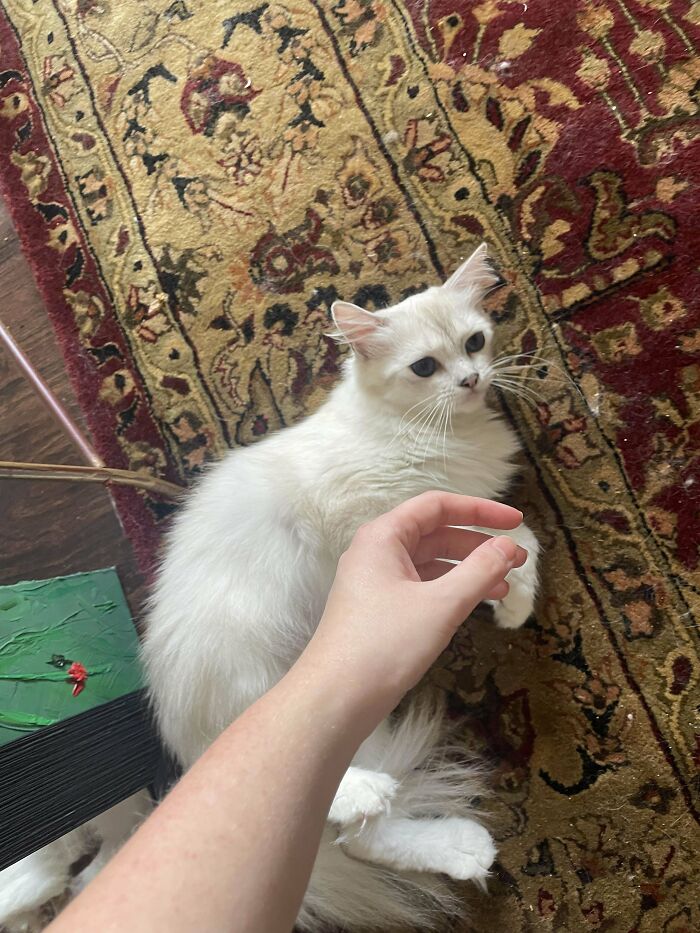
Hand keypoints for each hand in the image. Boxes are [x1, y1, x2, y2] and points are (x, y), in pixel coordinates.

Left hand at [300, 491, 526, 728]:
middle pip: (435, 534)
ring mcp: (375, 581)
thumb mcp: (441, 605)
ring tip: (505, 587)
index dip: (480, 510)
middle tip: (518, 560)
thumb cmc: (385, 645)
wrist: (336, 698)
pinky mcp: (379, 609)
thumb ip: (480, 571)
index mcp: (383, 536)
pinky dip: (450, 591)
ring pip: (430, 564)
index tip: (516, 522)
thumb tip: (509, 546)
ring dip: (468, 571)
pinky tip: (476, 605)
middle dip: (479, 545)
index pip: (437, 506)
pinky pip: (421, 587)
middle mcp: (376, 552)